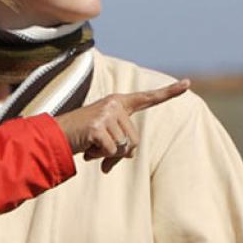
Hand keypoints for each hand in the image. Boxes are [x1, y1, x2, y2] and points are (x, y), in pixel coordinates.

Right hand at [54, 80, 189, 172]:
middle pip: (134, 140)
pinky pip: (111, 151)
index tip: (188, 83)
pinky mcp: (97, 126)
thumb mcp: (104, 140)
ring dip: (107, 155)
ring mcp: (106, 114)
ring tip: (91, 147)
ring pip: (124, 147)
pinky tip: (86, 149)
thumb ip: (118, 146)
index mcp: (118, 103)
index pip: (147, 98)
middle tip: (99, 150)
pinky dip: (99, 156)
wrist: (54, 137)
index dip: (169, 93)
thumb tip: (121, 159)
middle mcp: (114, 104)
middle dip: (118, 152)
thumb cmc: (81, 138)